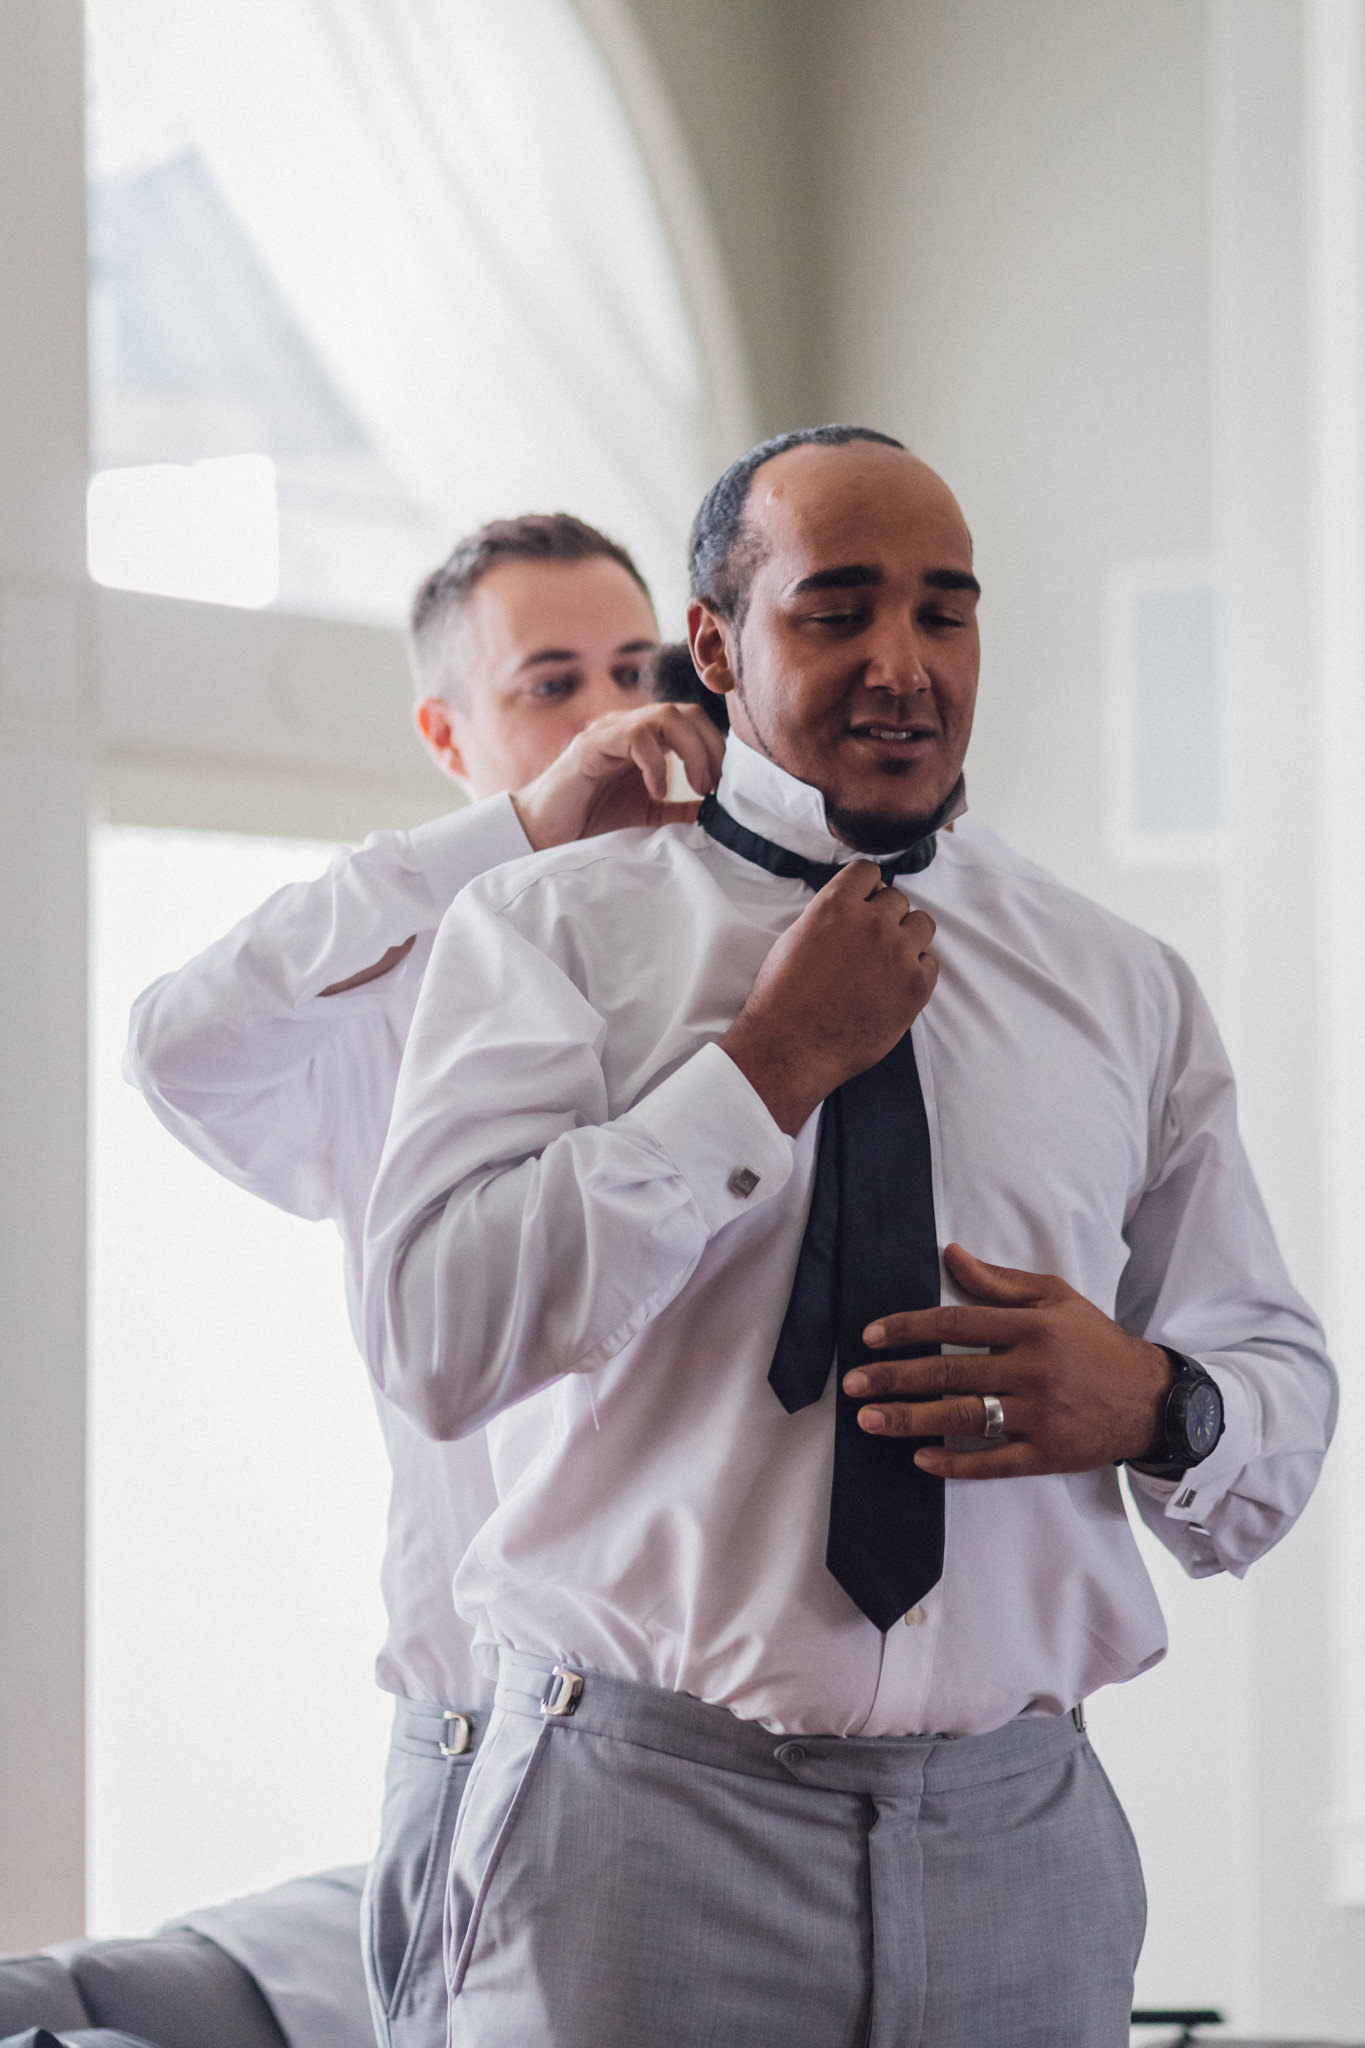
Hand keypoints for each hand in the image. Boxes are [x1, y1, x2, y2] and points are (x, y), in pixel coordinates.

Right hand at [512, 702, 724, 850]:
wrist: (542, 835)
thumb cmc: (591, 823)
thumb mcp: (651, 819)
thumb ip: (683, 811)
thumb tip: (724, 814)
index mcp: (645, 741)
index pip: (692, 721)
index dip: (715, 746)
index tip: (723, 785)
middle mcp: (628, 729)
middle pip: (684, 712)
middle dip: (710, 746)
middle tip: (712, 786)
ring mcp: (609, 733)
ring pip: (665, 715)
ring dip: (691, 750)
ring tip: (696, 786)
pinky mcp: (591, 746)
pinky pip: (635, 736)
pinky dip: (656, 763)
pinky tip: (656, 793)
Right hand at [720, 863, 937, 1134]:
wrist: (791, 1047)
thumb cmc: (782, 997)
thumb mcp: (795, 937)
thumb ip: (830, 915)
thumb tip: (855, 908)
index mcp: (836, 904)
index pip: (869, 871)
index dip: (865, 888)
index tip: (863, 904)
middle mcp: (872, 922)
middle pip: (897, 898)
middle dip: (884, 916)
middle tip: (868, 944)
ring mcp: (898, 953)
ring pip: (922, 924)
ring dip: (906, 937)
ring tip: (886, 962)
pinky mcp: (916, 986)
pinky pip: (930, 963)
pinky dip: (916, 971)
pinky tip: (893, 986)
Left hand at [840, 1243, 1171, 1476]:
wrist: (1150, 1398)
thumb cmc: (1095, 1342)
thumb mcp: (1055, 1298)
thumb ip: (999, 1282)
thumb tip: (949, 1254)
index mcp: (1032, 1327)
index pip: (957, 1323)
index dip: (910, 1329)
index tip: (872, 1337)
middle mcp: (1033, 1370)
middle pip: (951, 1373)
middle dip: (895, 1378)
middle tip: (853, 1384)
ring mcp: (1040, 1415)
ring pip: (964, 1418)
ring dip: (912, 1420)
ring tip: (870, 1421)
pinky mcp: (1048, 1454)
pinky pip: (994, 1463)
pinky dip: (956, 1465)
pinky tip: (920, 1461)